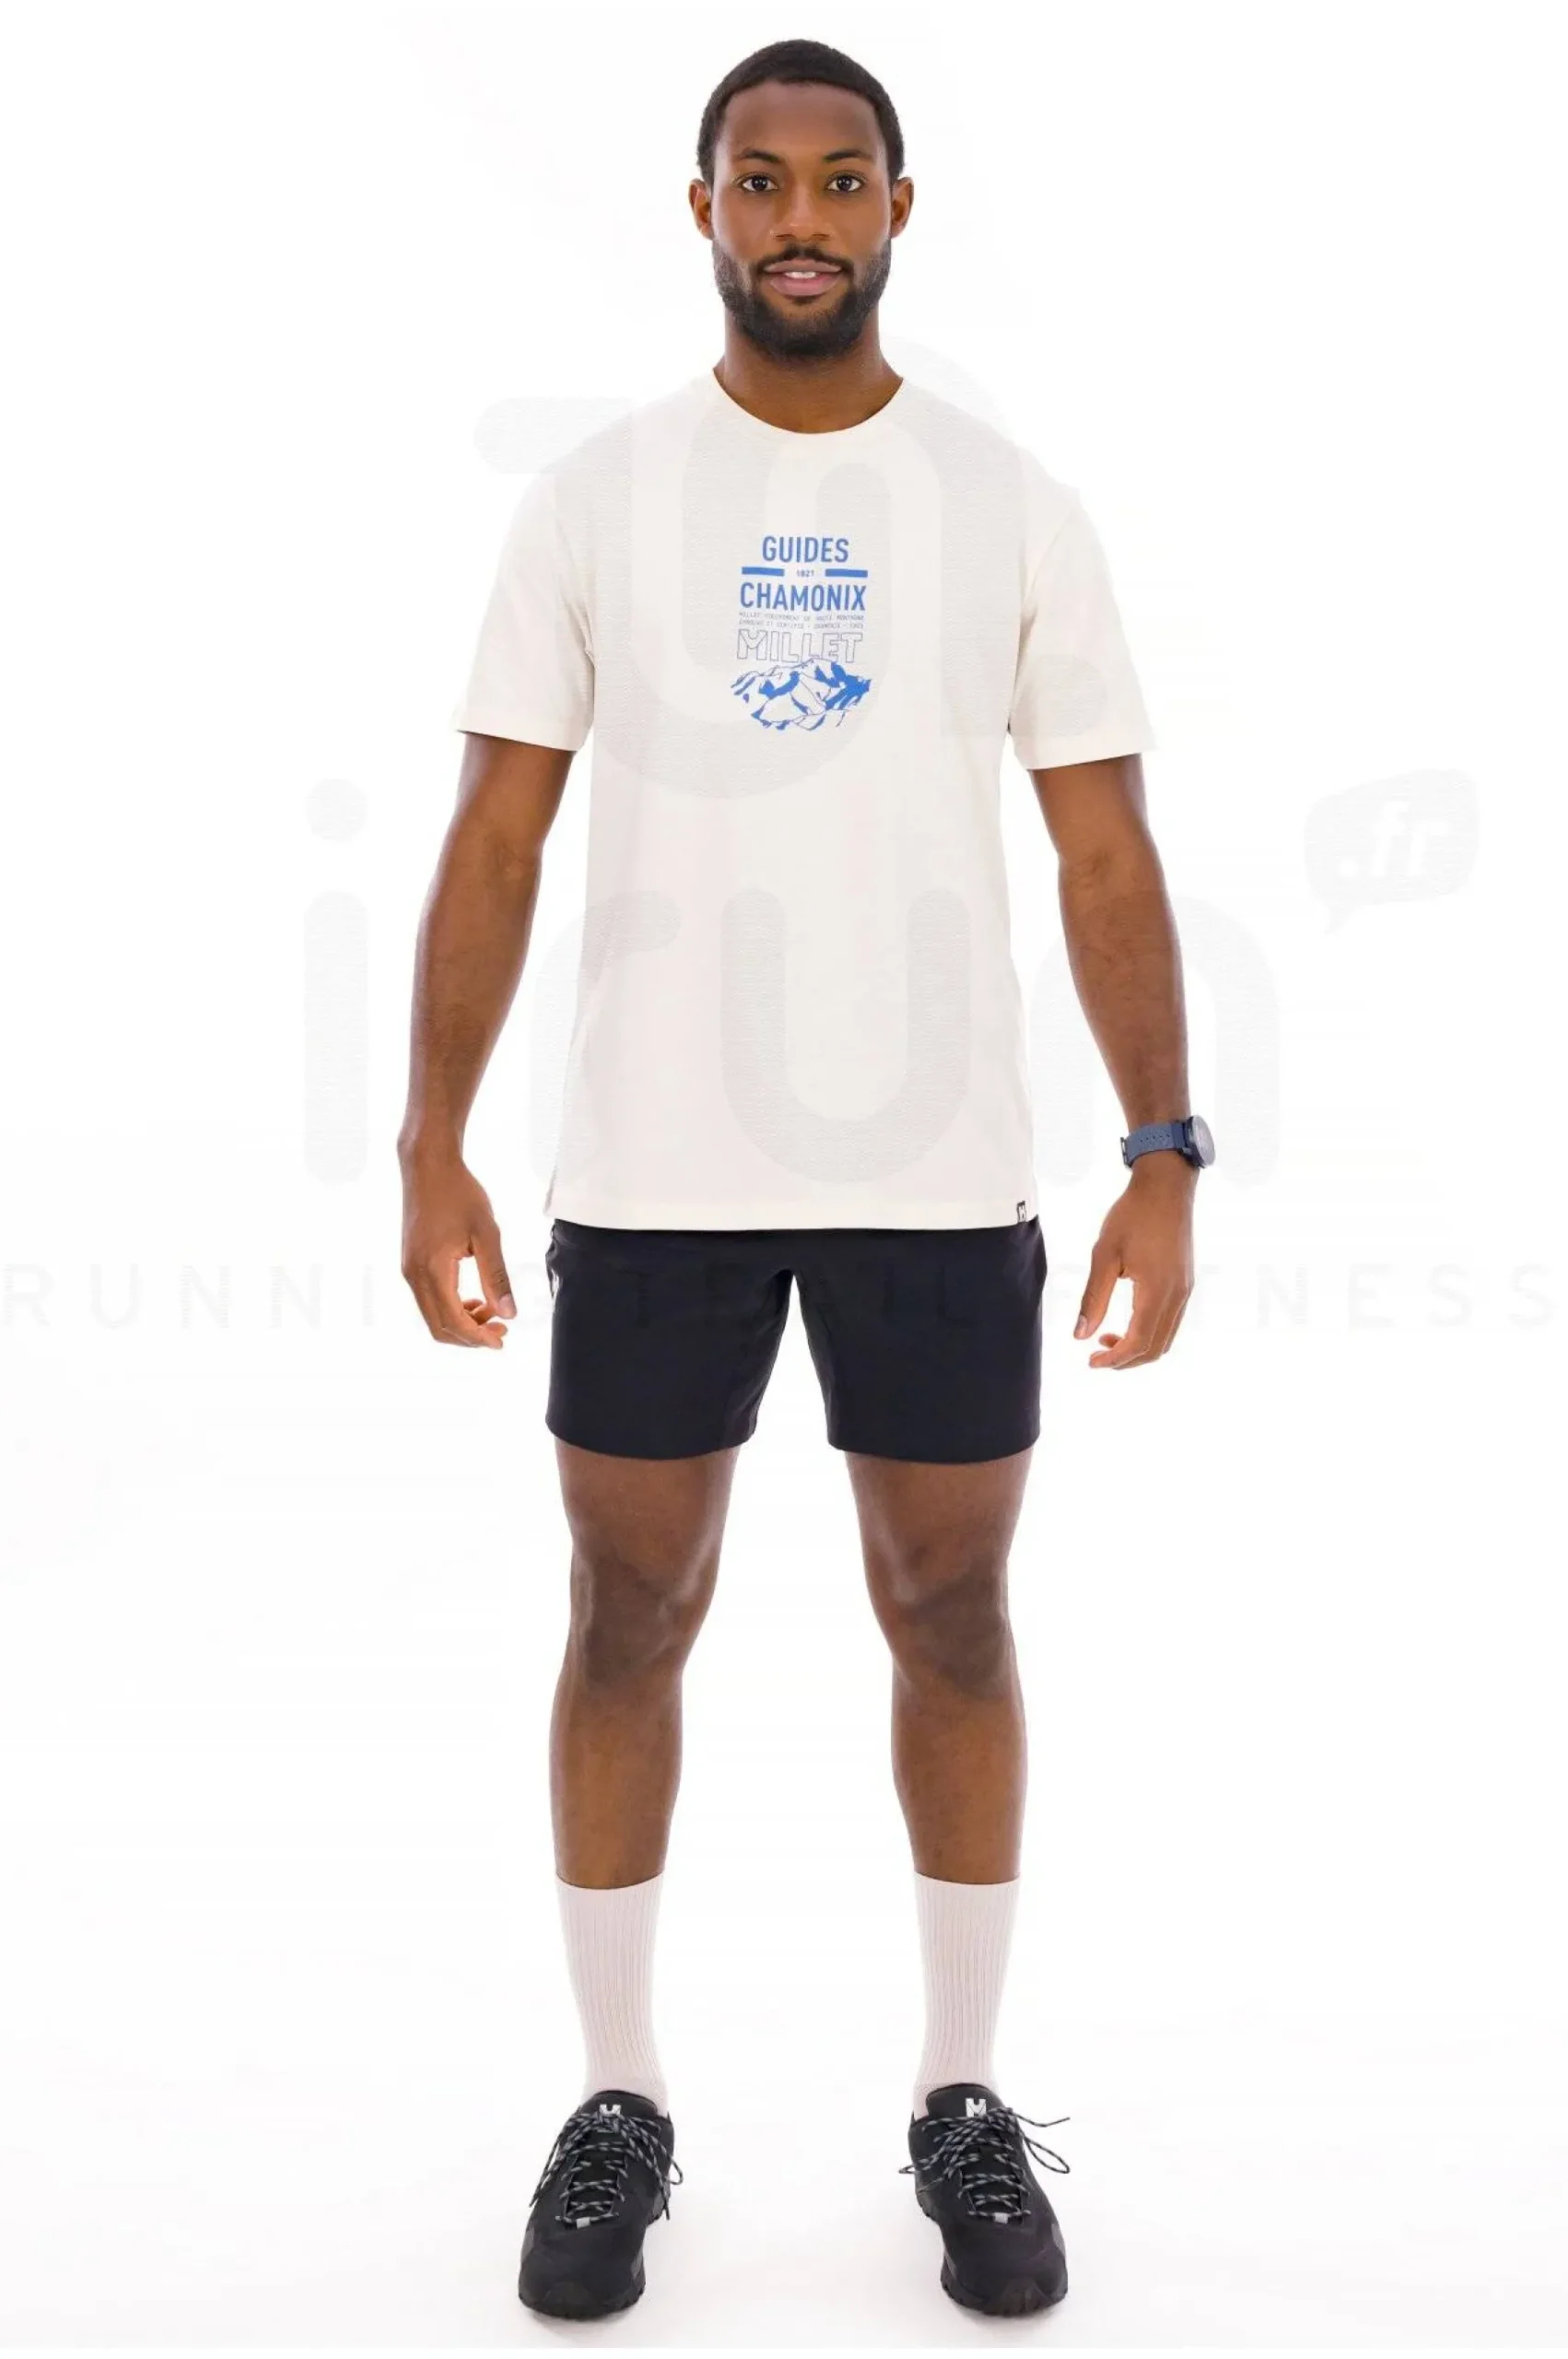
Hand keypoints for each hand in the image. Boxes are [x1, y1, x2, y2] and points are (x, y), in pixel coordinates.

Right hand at [399, 1149, 515, 1348]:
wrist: (428, 1166)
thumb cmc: (459, 1193)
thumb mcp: (487, 1234)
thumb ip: (496, 1276)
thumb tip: (508, 1313)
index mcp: (432, 1270)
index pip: (454, 1322)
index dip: (479, 1338)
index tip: (503, 1339)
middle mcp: (414, 1276)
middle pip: (439, 1328)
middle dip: (471, 1336)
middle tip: (501, 1329)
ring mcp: (409, 1270)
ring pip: (433, 1316)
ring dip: (462, 1322)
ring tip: (491, 1310)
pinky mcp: (410, 1263)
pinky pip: (428, 1299)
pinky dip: (451, 1307)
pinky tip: (473, 1298)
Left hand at [1073, 1154, 1195, 1368]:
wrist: (1166, 1187)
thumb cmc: (1132, 1215)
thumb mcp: (1104, 1256)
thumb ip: (1093, 1299)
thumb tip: (1080, 1336)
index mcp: (1156, 1291)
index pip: (1138, 1342)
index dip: (1114, 1359)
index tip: (1091, 1362)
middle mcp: (1177, 1296)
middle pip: (1155, 1349)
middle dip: (1126, 1360)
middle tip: (1097, 1356)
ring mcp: (1185, 1290)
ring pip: (1166, 1338)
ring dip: (1139, 1347)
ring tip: (1108, 1338)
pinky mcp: (1186, 1282)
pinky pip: (1171, 1321)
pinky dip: (1150, 1332)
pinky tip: (1128, 1320)